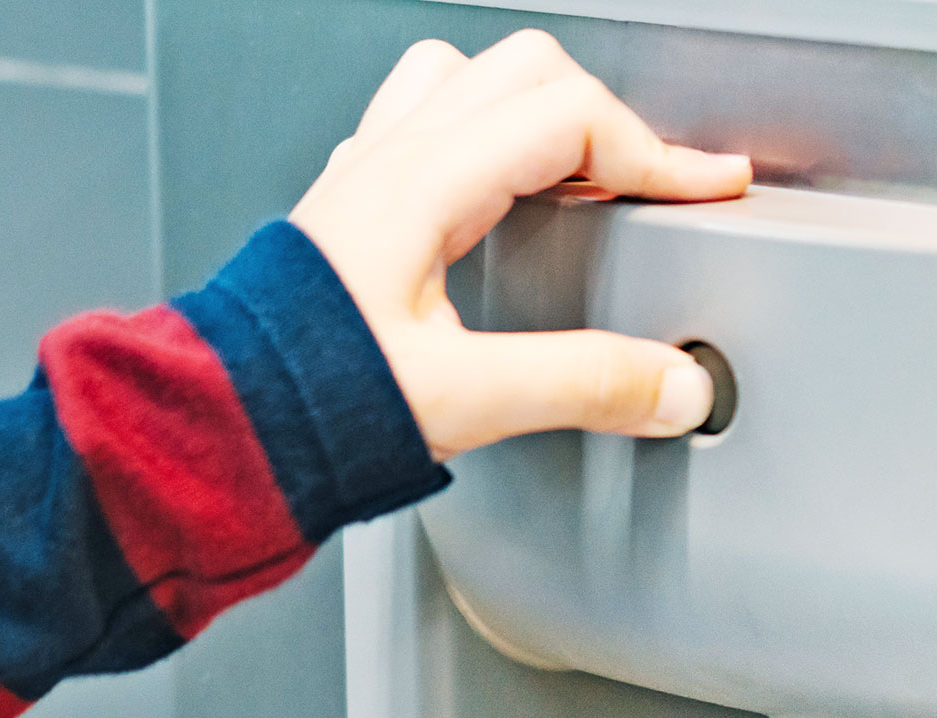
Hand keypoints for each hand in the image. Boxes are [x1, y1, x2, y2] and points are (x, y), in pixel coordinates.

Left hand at [290, 31, 751, 460]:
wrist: (224, 424)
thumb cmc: (311, 402)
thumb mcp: (465, 400)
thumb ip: (581, 385)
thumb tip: (674, 384)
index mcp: (422, 184)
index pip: (573, 118)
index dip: (661, 154)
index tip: (712, 188)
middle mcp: (390, 160)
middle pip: (528, 73)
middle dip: (611, 122)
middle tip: (659, 183)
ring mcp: (365, 175)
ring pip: (470, 81)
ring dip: (540, 115)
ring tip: (586, 175)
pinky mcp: (351, 208)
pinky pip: (426, 124)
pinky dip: (486, 140)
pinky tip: (501, 196)